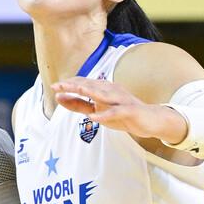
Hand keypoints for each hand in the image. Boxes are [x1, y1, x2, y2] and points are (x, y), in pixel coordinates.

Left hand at [52, 76, 187, 144]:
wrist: (149, 121)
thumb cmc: (121, 115)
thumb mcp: (97, 110)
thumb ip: (78, 104)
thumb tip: (59, 97)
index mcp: (103, 89)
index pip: (84, 83)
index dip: (69, 84)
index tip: (54, 87)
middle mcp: (111, 90)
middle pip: (91, 85)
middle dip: (74, 85)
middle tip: (58, 85)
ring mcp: (121, 100)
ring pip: (104, 94)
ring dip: (90, 92)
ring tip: (77, 90)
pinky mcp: (130, 111)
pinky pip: (116, 112)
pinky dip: (105, 114)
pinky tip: (94, 116)